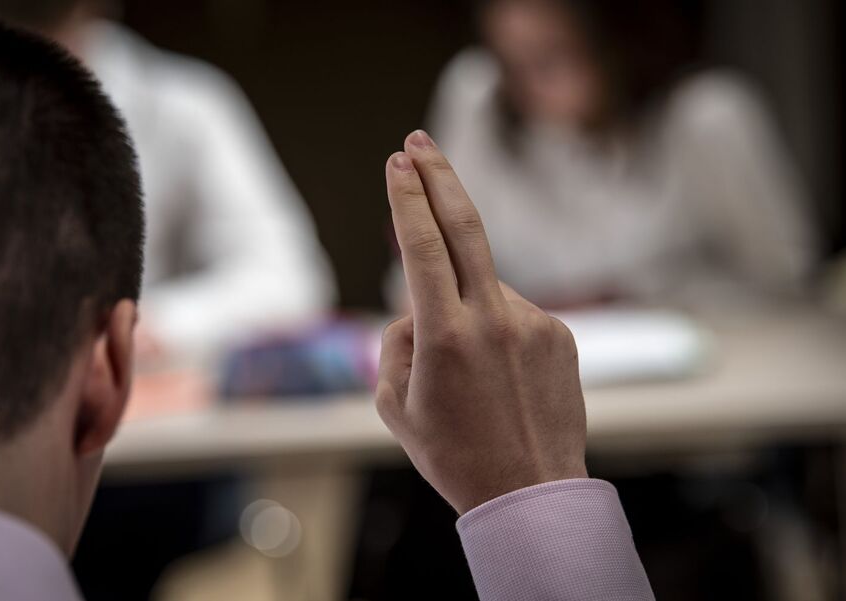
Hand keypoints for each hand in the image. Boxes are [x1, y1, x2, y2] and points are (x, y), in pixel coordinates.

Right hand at [376, 130, 587, 514]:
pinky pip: (514, 313)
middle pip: (465, 226)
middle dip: (438, 176)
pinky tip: (501, 377)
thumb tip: (418, 308)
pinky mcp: (562, 334)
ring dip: (466, 307)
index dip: (407, 197)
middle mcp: (494, 319)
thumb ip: (397, 343)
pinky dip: (496, 329)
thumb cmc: (452, 455)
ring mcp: (533, 323)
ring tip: (472, 374)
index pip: (422, 245)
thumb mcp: (395, 406)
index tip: (398, 162)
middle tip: (419, 141)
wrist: (530, 494)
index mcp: (446, 337)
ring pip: (485, 288)